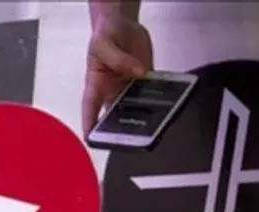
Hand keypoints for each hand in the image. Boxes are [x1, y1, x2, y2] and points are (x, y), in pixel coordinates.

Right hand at [81, 11, 153, 133]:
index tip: (91, 140)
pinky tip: (168, 103)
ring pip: (136, 108)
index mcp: (96, 84)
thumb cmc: (104, 34)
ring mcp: (129, 88)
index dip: (90, 125)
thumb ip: (118, 58)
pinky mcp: (145, 81)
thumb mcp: (103, 43)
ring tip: (155, 126)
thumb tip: (138, 72)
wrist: (122, 23)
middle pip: (115, 116)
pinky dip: (160, 99)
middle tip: (131, 140)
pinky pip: (152, 93)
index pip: (90, 109)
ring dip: (145, 116)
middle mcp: (112, 91)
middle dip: (122, 129)